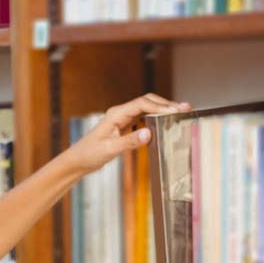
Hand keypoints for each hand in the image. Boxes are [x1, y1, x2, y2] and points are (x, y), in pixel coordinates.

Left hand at [55, 93, 190, 174]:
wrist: (78, 160)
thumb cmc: (90, 154)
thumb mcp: (110, 149)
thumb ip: (129, 141)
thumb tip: (149, 133)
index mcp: (116, 114)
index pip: (143, 104)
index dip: (162, 106)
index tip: (177, 110)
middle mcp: (120, 113)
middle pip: (147, 102)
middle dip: (166, 104)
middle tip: (185, 109)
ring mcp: (122, 119)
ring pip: (146, 109)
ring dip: (162, 110)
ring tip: (179, 113)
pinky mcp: (124, 126)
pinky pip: (143, 118)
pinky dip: (155, 118)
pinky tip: (164, 123)